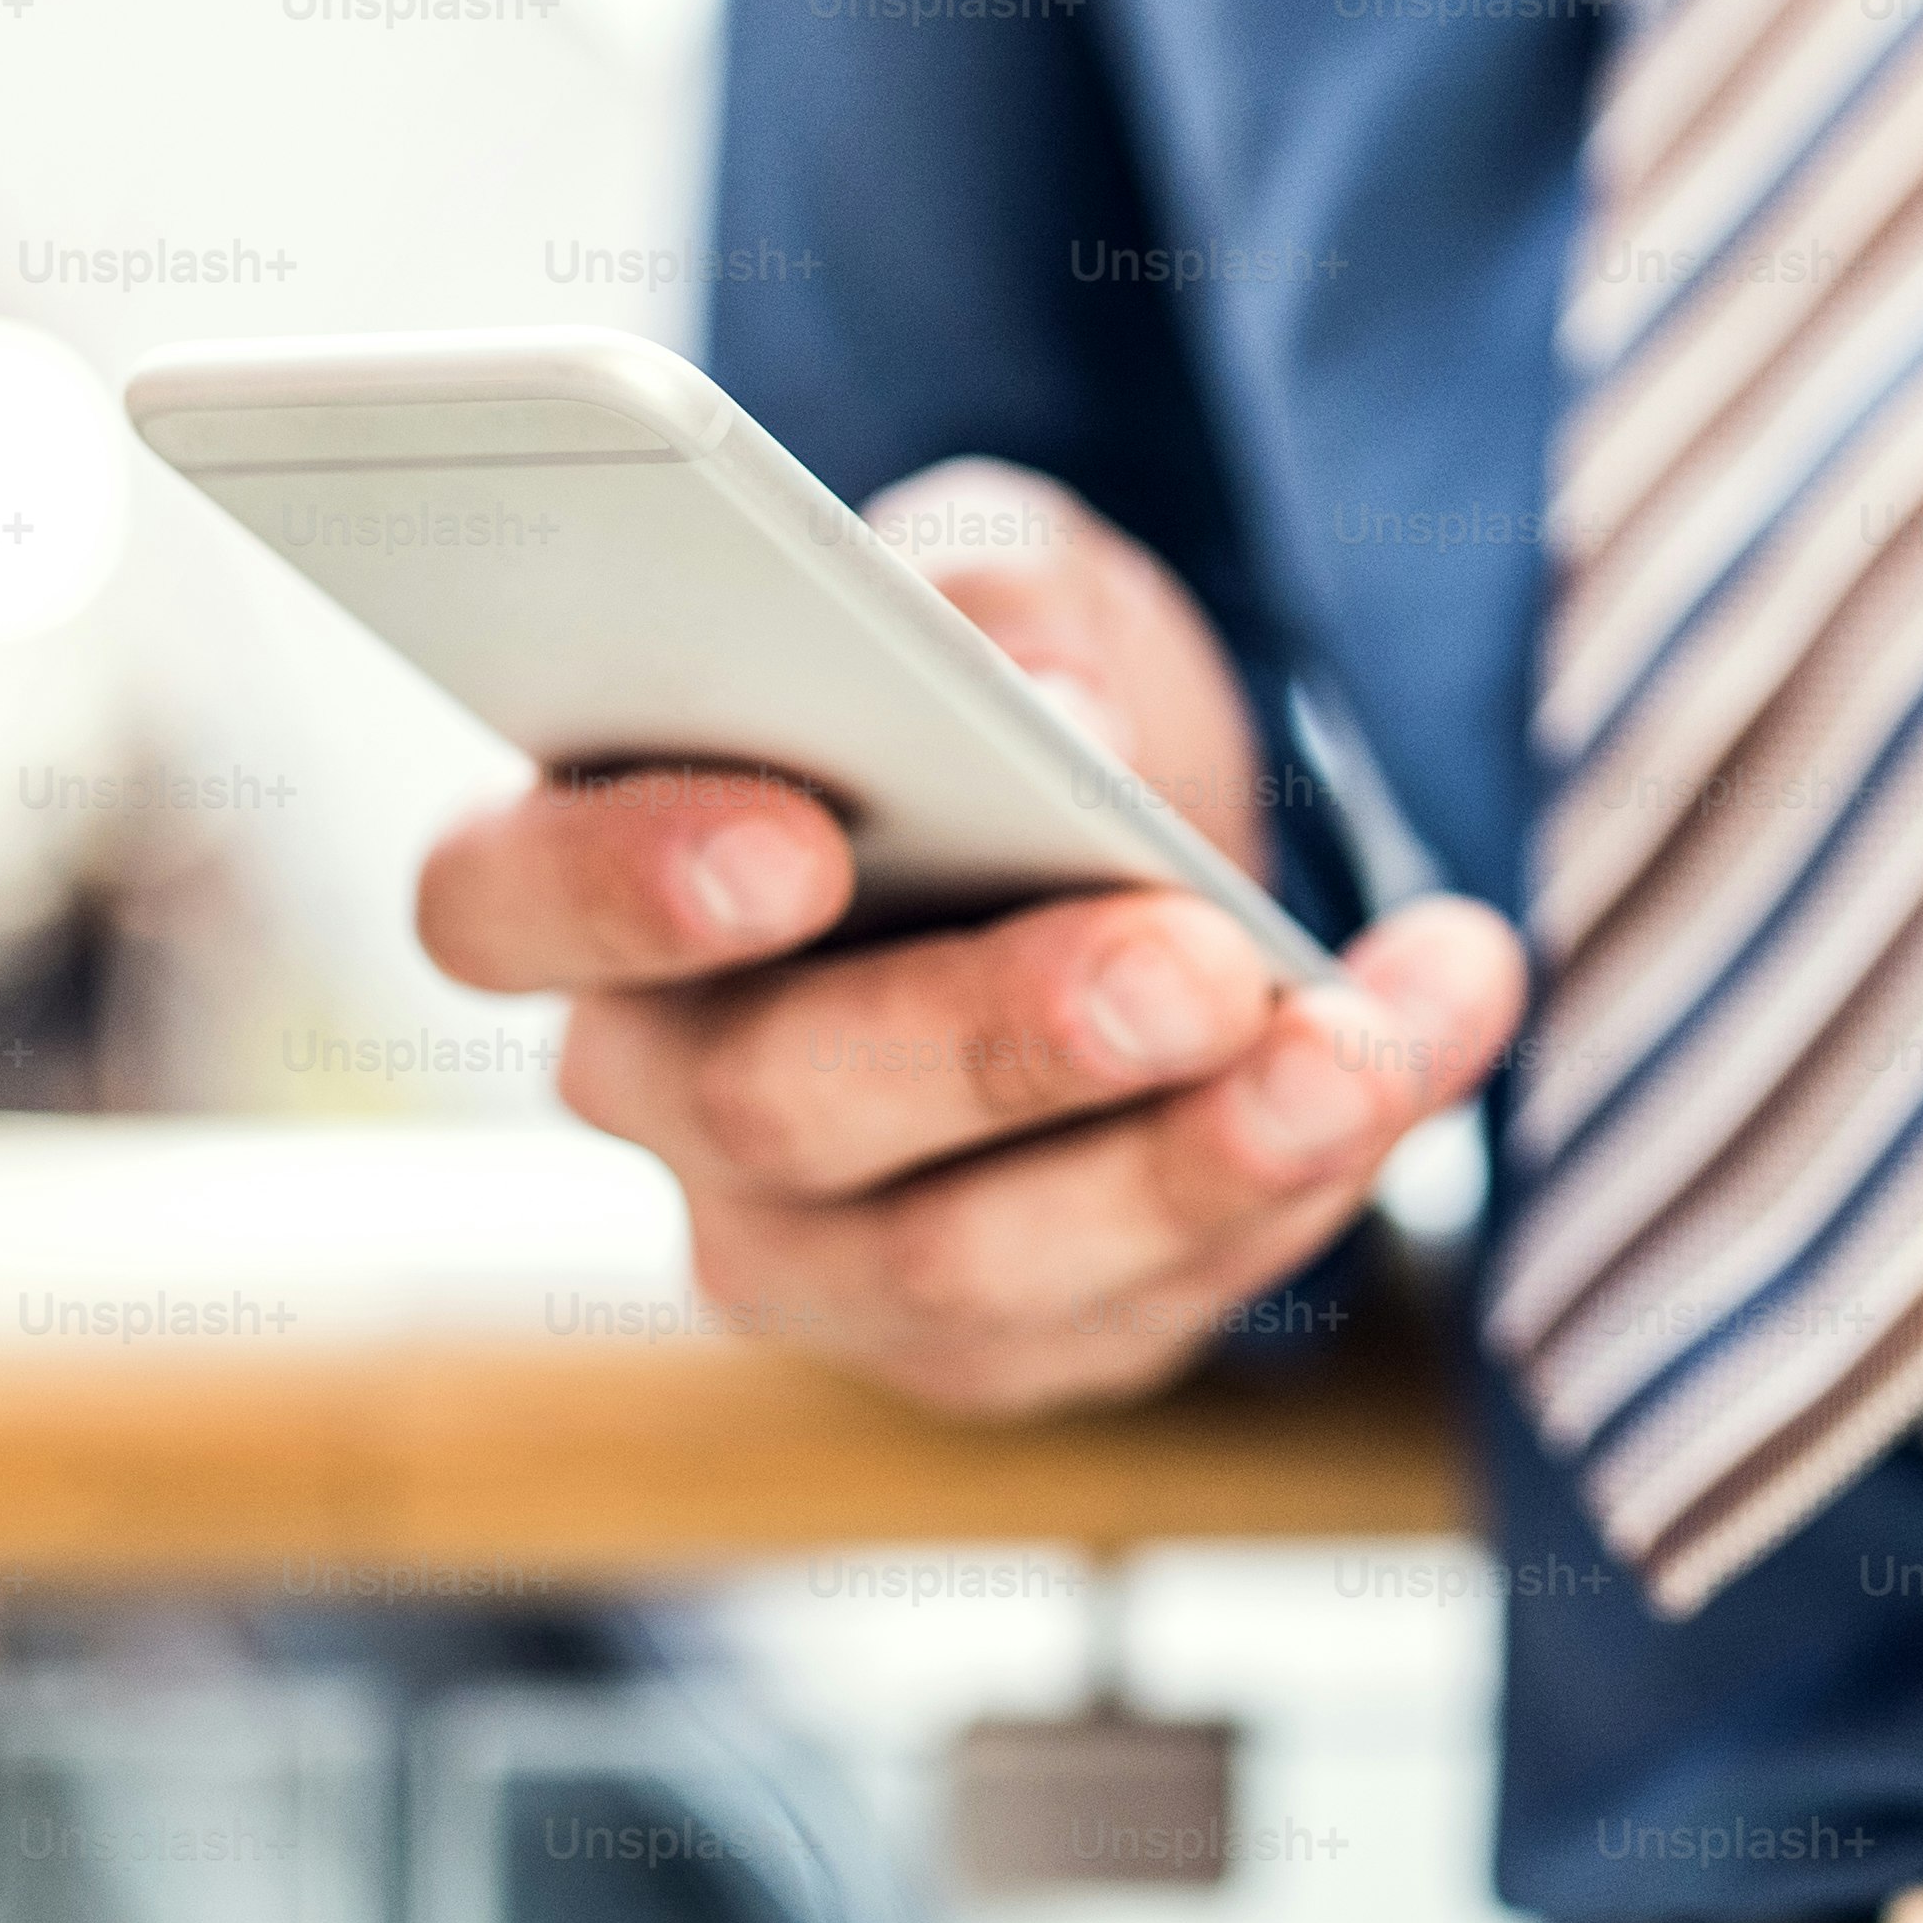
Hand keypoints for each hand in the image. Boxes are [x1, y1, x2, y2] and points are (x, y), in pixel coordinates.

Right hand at [413, 460, 1522, 1416]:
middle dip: (998, 1037)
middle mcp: (663, 1088)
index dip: (621, 882)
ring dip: (1190, 1155)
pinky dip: (1301, 1179)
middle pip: (772, 1101)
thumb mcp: (1008, 576)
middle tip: (1187, 963)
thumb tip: (1053, 705)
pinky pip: (1132, 1312)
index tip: (797, 843)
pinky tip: (1420, 1040)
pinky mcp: (990, 1347)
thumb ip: (998, 600)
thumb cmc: (1009, 693)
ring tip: (1358, 1046)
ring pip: (962, 1264)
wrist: (1135, 849)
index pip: (503, 903)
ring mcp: (810, 1254)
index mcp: (583, 873)